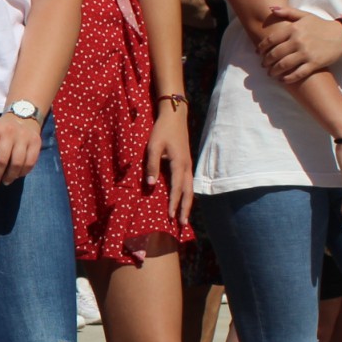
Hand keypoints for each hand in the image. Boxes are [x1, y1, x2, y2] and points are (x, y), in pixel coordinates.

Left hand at [0, 113, 39, 187]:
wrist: (23, 115)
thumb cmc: (2, 129)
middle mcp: (9, 132)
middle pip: (1, 160)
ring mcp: (24, 137)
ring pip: (17, 163)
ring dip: (10, 176)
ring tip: (5, 181)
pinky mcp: (36, 142)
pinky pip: (30, 163)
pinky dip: (23, 172)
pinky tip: (17, 175)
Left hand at [146, 104, 193, 224]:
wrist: (175, 117)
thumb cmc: (162, 130)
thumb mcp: (153, 146)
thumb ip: (151, 165)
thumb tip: (151, 185)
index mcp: (179, 164)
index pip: (177, 189)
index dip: (174, 203)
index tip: (171, 217)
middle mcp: (187, 166)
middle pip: (188, 192)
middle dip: (185, 209)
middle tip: (183, 225)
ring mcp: (188, 165)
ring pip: (190, 188)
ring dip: (187, 203)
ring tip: (184, 217)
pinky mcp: (186, 163)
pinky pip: (188, 182)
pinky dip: (186, 194)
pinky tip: (183, 200)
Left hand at [257, 5, 341, 82]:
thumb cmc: (321, 25)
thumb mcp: (305, 15)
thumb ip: (287, 12)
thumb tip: (270, 8)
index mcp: (294, 29)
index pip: (271, 40)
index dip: (262, 48)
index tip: (258, 53)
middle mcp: (298, 41)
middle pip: (275, 54)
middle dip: (266, 61)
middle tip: (263, 65)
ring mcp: (306, 53)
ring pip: (283, 65)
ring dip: (273, 71)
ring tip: (270, 73)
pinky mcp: (314, 63)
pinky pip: (297, 74)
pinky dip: (287, 78)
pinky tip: (282, 80)